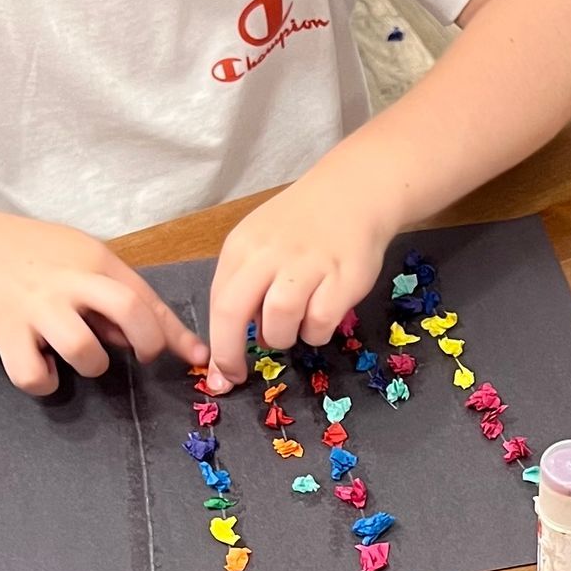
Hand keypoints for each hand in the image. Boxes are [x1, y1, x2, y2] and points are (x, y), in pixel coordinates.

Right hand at [0, 204, 204, 396]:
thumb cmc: (27, 255)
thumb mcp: (78, 259)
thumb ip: (118, 294)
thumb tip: (164, 337)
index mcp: (93, 260)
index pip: (147, 298)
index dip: (176, 335)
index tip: (195, 357)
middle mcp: (69, 281)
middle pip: (130, 313)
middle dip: (147, 345)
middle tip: (139, 356)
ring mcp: (36, 307)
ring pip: (86, 352)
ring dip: (92, 365)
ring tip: (76, 355)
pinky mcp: (4, 332)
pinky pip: (35, 376)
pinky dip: (42, 381)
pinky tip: (40, 366)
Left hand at [205, 165, 396, 390]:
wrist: (353, 194)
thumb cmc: (303, 227)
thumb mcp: (262, 246)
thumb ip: (246, 285)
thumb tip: (240, 338)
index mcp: (243, 246)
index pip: (218, 301)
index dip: (217, 345)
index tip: (220, 373)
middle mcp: (268, 253)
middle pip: (233, 311)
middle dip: (231, 353)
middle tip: (239, 375)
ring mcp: (306, 265)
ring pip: (278, 320)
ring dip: (283, 337)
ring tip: (295, 328)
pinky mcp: (341, 279)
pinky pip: (319, 323)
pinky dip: (317, 332)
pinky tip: (321, 320)